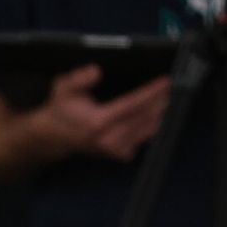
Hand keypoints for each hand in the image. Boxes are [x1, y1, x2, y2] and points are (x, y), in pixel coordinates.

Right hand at [18, 64, 170, 163]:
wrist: (55, 134)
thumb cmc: (62, 108)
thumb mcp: (64, 87)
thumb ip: (79, 79)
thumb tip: (96, 71)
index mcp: (98, 122)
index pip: (132, 105)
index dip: (151, 93)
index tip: (165, 81)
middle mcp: (109, 139)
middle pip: (145, 118)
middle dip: (160, 101)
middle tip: (171, 87)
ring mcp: (115, 150)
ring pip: (147, 130)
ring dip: (160, 113)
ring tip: (168, 98)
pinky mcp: (119, 155)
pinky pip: (143, 140)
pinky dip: (152, 127)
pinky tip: (156, 115)